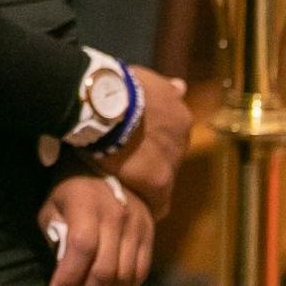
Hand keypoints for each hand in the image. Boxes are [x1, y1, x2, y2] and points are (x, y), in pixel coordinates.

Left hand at [39, 171, 152, 285]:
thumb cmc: (72, 187)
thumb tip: (62, 267)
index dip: (69, 275)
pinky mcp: (149, 233)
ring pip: (125, 275)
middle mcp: (115, 217)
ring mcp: (136, 226)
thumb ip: (55, 235)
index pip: (81, 248)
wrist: (110, 164)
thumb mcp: (53, 205)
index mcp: (86, 206)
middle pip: (105, 269)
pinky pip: (141, 270)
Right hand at [93, 66, 191, 216]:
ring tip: (126, 185)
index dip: (153, 138)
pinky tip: (133, 206)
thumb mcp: (146, 78)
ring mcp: (172, 161)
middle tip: (129, 162)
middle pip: (169, 155)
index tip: (138, 141)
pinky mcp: (159, 182)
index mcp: (178, 114)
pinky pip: (156, 201)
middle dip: (152, 158)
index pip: (171, 133)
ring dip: (147, 180)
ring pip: (163, 176)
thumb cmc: (118, 85)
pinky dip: (146, 203)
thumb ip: (165, 88)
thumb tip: (181, 85)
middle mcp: (182, 139)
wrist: (103, 104)